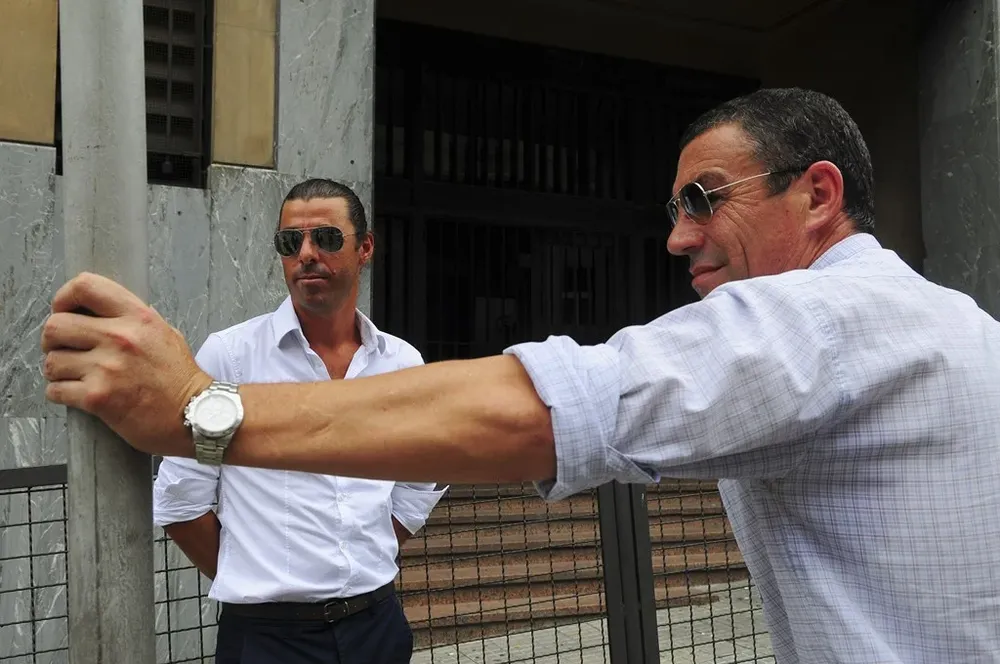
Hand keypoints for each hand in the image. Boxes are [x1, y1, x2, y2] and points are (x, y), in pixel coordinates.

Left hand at [40, 272, 212, 456]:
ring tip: (75, 375)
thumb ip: (136, 320)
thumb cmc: (180, 378)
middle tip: (65, 349)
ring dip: (58, 370)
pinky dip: (61, 393)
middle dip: (53, 340)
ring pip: (51, 361)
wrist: (194, 414)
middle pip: (55, 326)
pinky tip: (78, 394)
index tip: (63, 311)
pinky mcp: (97, 398)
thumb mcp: (166, 334)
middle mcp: (120, 338)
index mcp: (138, 317)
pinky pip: (56, 390)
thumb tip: (105, 311)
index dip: (64, 298)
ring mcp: (107, 368)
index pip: (85, 287)